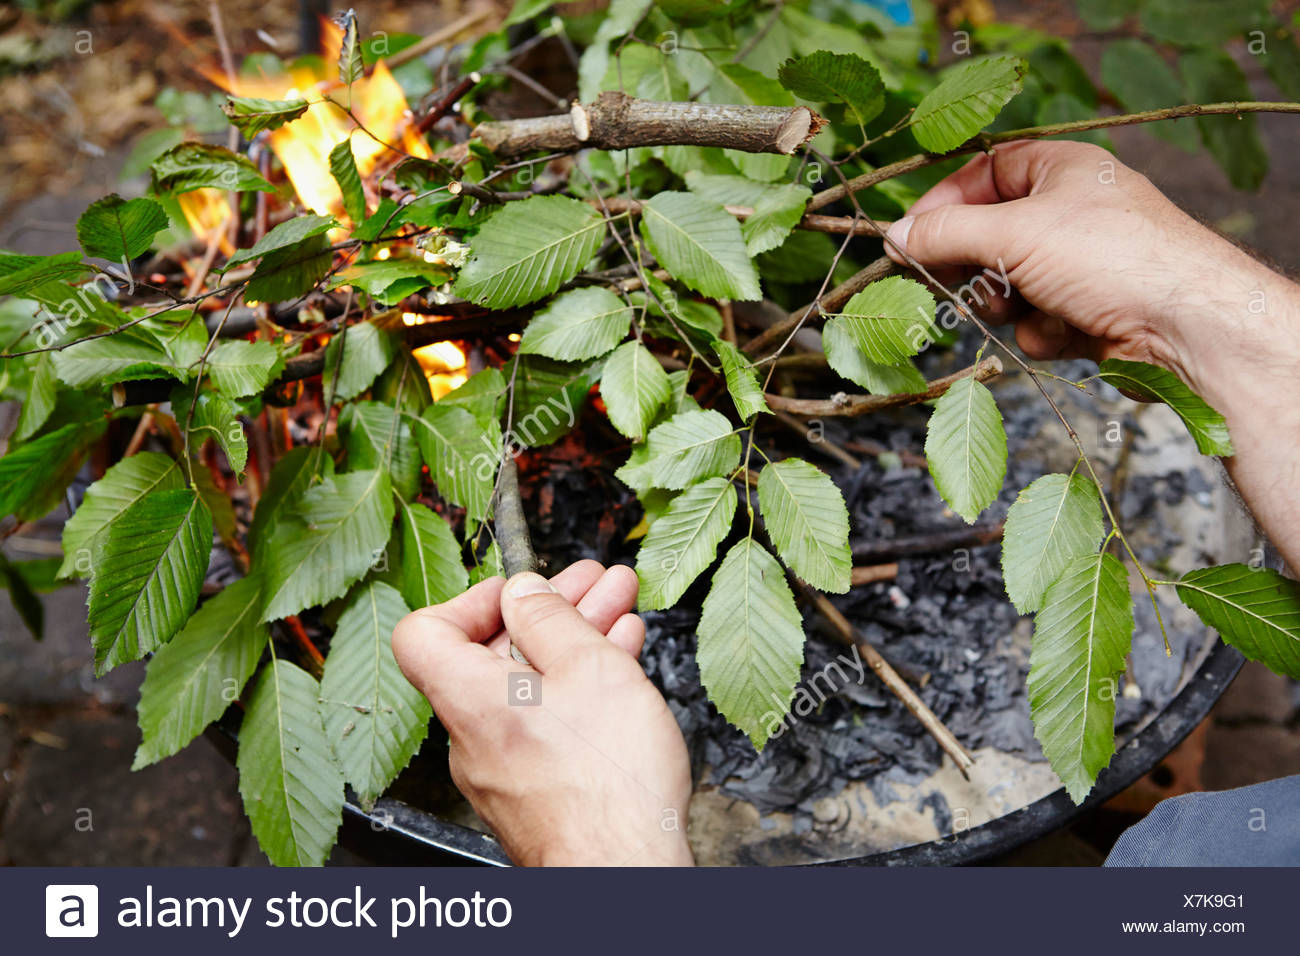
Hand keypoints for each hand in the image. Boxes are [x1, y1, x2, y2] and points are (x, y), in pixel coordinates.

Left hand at [392, 561, 693, 866]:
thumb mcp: (589, 668)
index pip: (425, 632)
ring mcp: (501, 768)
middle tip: (596, 584)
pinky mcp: (532, 791)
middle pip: (491, 654)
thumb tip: (525, 591)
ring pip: (527, 687)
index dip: (473, 598)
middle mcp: (472, 736)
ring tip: (621, 611)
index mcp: (469, 698)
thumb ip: (550, 619)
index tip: (521, 589)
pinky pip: (543, 722)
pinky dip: (576, 687)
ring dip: (572, 644)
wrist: (624, 871)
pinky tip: (618, 664)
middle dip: (550, 610)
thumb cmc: (608, 785)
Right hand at [886, 139, 1299, 569]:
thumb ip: (945, 234)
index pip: (984, 173)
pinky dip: (1042, 330)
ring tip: (1025, 306)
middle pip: (990, 234)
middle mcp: (1072, 212)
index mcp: (1062, 170)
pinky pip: (1036, 320)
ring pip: (1008, 284)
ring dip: (1008, 302)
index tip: (907, 236)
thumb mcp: (1012, 234)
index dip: (943, 202)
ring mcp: (1082, 265)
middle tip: (948, 281)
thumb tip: (893, 236)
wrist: (1186, 327)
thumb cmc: (1108, 257)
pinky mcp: (1088, 312)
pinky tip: (1068, 330)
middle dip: (974, 264)